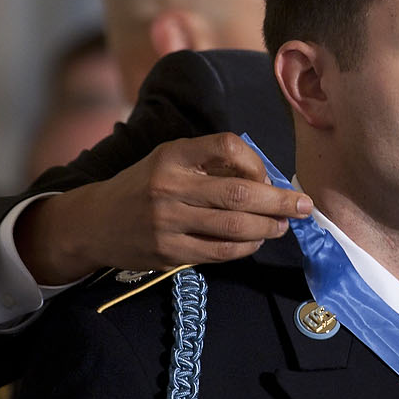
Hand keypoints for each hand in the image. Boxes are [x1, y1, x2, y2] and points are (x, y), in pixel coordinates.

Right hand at [15, 133, 312, 284]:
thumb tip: (266, 178)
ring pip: (233, 227)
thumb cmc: (144, 186)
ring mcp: (167, 221)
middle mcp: (169, 185)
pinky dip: (245, 248)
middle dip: (279, 201)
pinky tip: (256, 243)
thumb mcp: (170, 160)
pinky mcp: (168, 251)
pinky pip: (219, 252)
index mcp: (173, 155)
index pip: (228, 146)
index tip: (269, 176)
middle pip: (238, 193)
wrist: (95, 222)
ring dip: (267, 228)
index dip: (257, 162)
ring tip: (282, 226)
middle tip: (303, 206)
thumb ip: (210, 164)